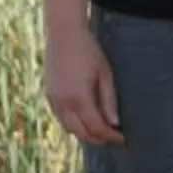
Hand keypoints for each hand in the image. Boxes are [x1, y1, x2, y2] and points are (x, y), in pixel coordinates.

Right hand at [43, 26, 123, 144]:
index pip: (96, 127)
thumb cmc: (89, 50)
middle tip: (114, 138)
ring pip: (69, 128)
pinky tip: (86, 119)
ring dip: (85, 133)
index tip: (123, 138)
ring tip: (102, 130)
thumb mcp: (105, 74)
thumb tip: (114, 124)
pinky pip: (62, 118)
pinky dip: (74, 124)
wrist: (64, 33)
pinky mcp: (49, 95)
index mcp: (79, 97)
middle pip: (81, 133)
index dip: (110, 136)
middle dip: (98, 139)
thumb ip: (109, 100)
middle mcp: (63, 102)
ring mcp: (53, 100)